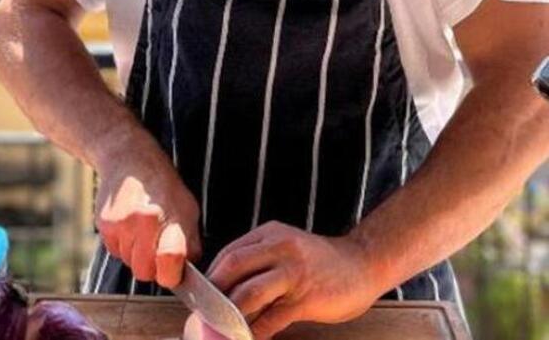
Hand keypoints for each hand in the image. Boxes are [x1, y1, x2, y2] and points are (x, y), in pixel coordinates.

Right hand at [95, 148, 200, 287]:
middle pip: (144, 272)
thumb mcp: (188, 205)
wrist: (128, 157)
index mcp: (168, 214)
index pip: (170, 260)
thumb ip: (191, 239)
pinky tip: (130, 225)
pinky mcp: (104, 225)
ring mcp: (120, 223)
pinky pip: (115, 252)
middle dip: (153, 267)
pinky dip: (124, 245)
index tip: (175, 270)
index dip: (173, 273)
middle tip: (158, 247)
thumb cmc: (162, 182)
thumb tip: (188, 268)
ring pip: (129, 263)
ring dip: (137, 254)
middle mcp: (142, 220)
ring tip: (144, 230)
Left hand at [207, 221, 381, 339]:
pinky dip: (255, 331)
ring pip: (249, 293)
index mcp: (271, 234)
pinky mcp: (306, 297)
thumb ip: (260, 262)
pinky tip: (248, 338)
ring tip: (220, 330)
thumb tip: (225, 290)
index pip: (229, 252)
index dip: (211, 276)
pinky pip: (271, 318)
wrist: (362, 264)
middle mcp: (280, 247)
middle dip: (213, 293)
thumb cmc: (320, 263)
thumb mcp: (287, 250)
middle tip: (203, 314)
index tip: (200, 297)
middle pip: (233, 266)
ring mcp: (294, 271)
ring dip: (230, 316)